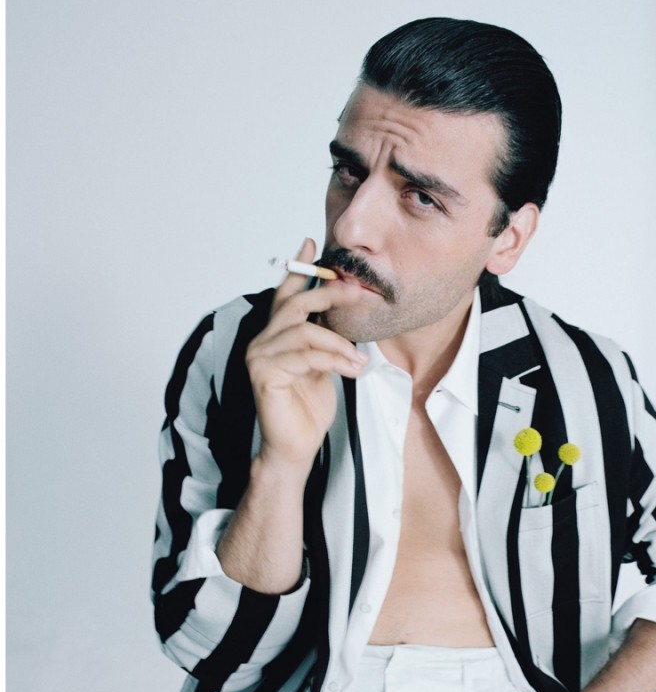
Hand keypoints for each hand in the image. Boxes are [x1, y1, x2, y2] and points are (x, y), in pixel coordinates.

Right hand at [246, 237, 367, 472]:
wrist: (296, 447)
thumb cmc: (309, 409)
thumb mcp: (324, 366)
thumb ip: (325, 340)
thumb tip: (343, 314)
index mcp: (276, 336)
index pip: (286, 295)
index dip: (299, 269)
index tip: (313, 243)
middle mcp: (262, 341)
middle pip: (295, 304)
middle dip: (328, 295)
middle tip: (357, 293)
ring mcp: (259, 357)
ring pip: (304, 332)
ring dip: (339, 344)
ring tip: (361, 360)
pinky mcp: (263, 374)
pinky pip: (304, 355)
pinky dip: (333, 360)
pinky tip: (352, 370)